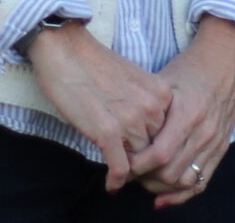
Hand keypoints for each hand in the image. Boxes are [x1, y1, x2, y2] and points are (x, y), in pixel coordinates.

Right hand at [25, 22, 174, 191]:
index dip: (156, 146)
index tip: (145, 154)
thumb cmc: (95, 62)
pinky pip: (120, 167)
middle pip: (155, 148)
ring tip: (121, 176)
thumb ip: (146, 104)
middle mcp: (152, 108)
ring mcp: (131, 121)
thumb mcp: (134, 80)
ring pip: (139, 161)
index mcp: (161, 93)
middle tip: (132, 168)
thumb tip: (146, 133)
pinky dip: (116, 179)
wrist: (66, 48)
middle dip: (144, 160)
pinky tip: (111, 185)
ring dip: (130, 170)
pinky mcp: (107, 132)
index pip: (168, 133)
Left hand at [129, 15, 234, 206]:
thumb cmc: (190, 68)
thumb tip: (121, 136)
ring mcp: (215, 143)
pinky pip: (202, 181)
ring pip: (184, 182)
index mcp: (188, 115)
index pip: (158, 156)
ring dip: (160, 186)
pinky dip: (181, 194)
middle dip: (144, 178)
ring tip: (144, 178)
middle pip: (170, 173)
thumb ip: (147, 110)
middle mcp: (204, 133)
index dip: (137, 165)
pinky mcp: (221, 148)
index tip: (122, 161)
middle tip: (128, 170)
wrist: (226, 60)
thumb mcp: (164, 82)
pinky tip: (163, 197)